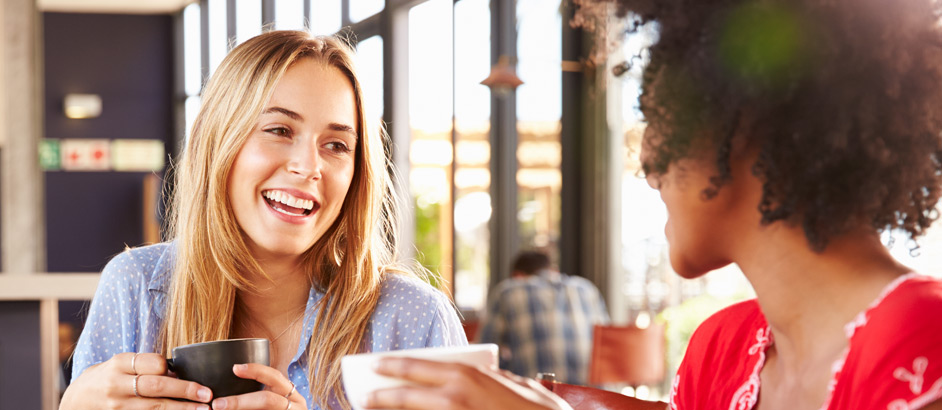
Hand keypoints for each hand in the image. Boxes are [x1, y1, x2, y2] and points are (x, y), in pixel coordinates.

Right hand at [60, 352, 212, 409]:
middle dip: (185, 390)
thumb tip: (177, 372)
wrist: (76, 401)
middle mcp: (117, 385)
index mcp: (118, 364)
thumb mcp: (119, 365)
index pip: (152, 363)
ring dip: (181, 409)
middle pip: (157, 386)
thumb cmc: (107, 378)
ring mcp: (117, 406)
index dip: (169, 367)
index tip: (180, 372)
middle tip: (207, 394)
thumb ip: (144, 366)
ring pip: (154, 408)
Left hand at [209, 363, 306, 409]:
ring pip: (266, 408)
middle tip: (217, 404)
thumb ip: (263, 395)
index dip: (256, 370)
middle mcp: (296, 406)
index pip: (275, 377)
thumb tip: (230, 389)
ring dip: (239, 408)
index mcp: (292, 395)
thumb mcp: (278, 402)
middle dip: (240, 402)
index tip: (235, 368)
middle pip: (267, 400)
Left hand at [362, 358, 572, 409]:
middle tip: (362, 396)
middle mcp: (454, 397)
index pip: (415, 367)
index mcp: (465, 375)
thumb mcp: (511, 385)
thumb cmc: (534, 409)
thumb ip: (485, 379)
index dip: (390, 366)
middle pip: (403, 396)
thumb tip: (462, 377)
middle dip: (379, 396)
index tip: (373, 366)